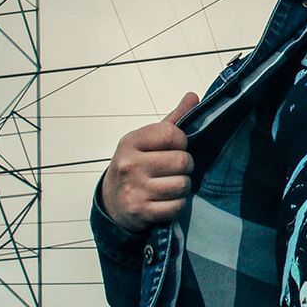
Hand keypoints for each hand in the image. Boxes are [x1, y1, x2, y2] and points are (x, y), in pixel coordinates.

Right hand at [101, 92, 196, 232]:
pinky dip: (177, 205)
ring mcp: (134, 189)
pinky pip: (177, 206)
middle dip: (185, 166)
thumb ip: (173, 119)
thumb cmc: (137, 164)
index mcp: (131, 141)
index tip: (175, 148)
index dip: (182, 142)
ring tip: (170, 184)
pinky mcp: (140, 211)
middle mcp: (129, 165)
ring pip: (183, 184)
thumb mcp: (149, 140)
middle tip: (175, 169)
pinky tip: (165, 200)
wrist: (112, 200)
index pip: (174, 134)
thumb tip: (193, 95)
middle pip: (183, 161)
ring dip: (182, 186)